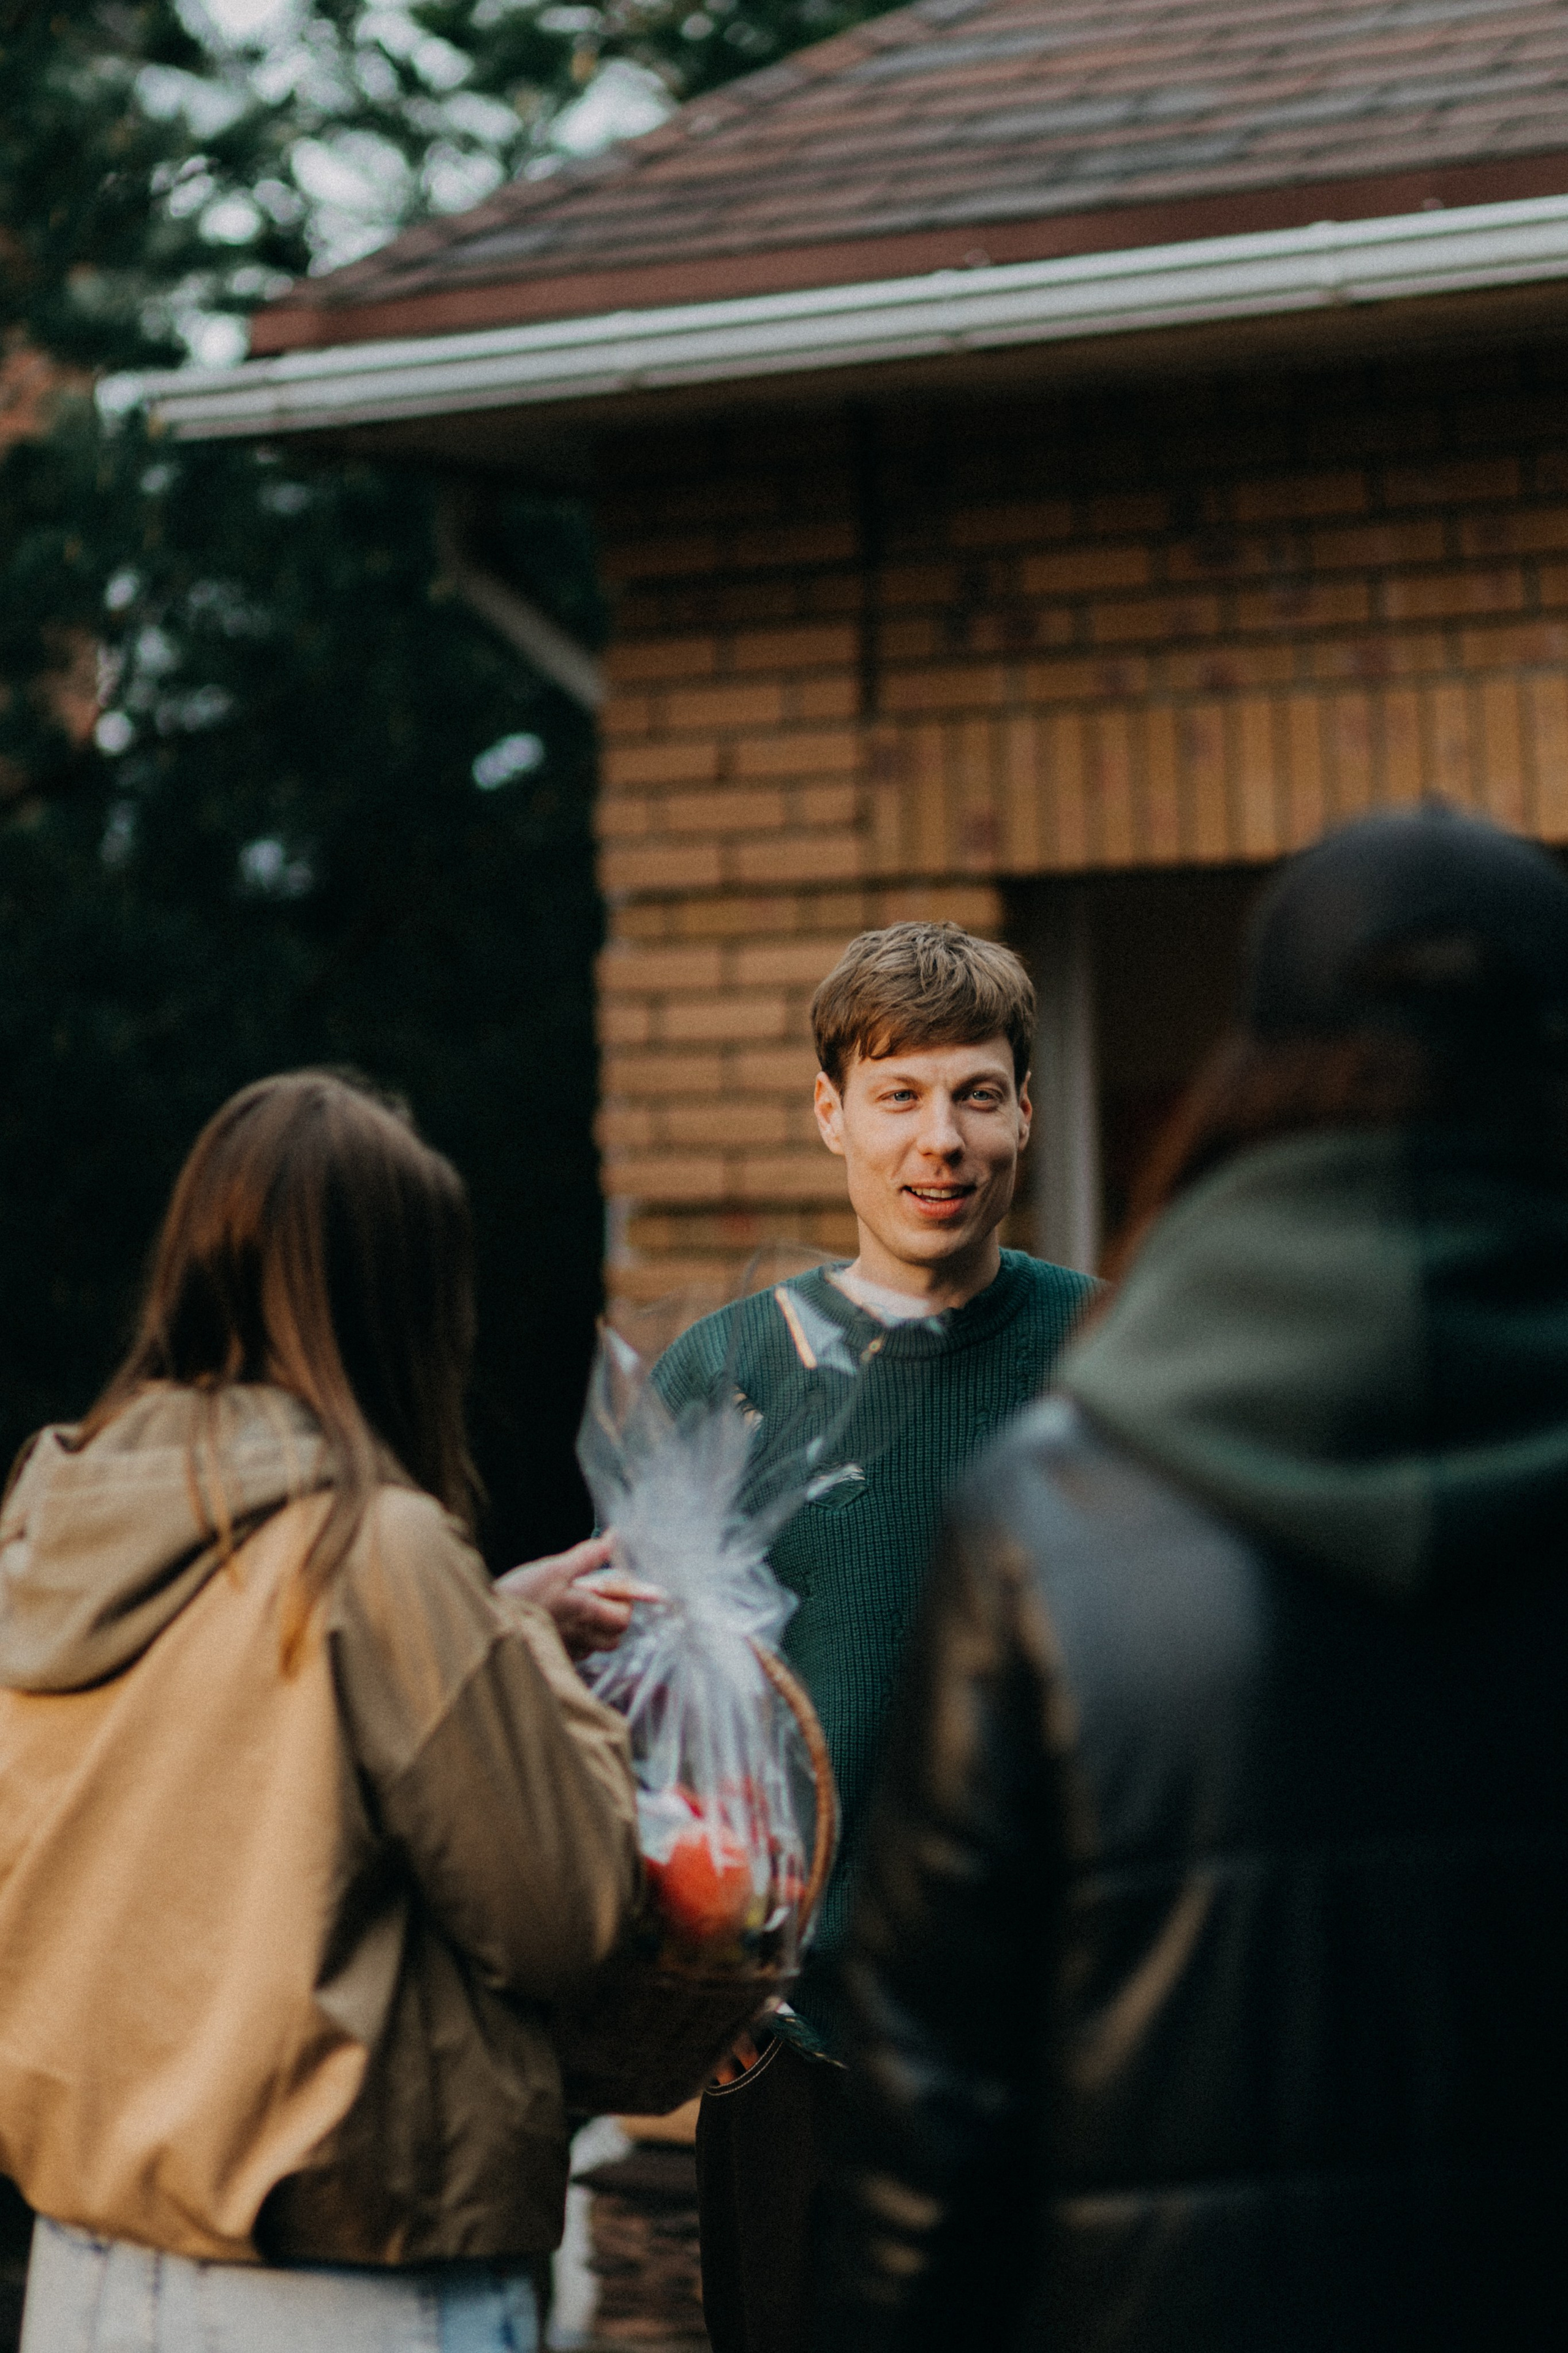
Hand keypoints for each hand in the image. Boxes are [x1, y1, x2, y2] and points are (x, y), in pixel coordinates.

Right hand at [497, 1534, 653, 1660]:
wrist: (487, 1624)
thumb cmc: (522, 1596)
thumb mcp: (553, 1569)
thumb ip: (586, 1556)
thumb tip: (613, 1539)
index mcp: (586, 1613)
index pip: (624, 1617)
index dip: (623, 1600)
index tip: (610, 1584)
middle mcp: (581, 1637)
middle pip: (614, 1637)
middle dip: (612, 1617)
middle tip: (595, 1597)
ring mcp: (566, 1651)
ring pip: (594, 1646)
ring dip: (592, 1629)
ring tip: (574, 1609)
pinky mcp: (551, 1659)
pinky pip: (574, 1653)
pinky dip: (574, 1639)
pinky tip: (559, 1623)